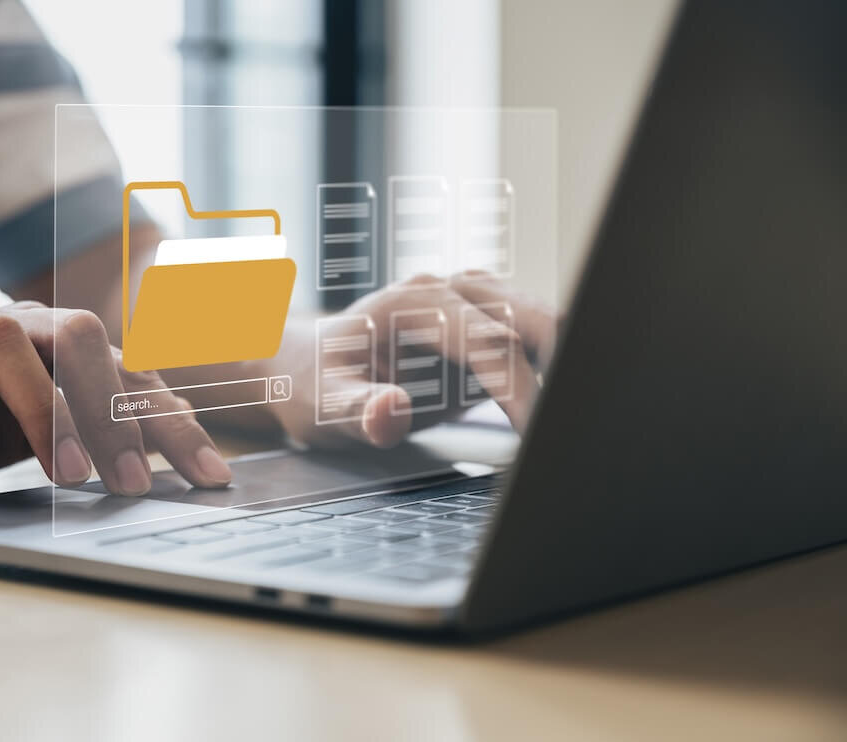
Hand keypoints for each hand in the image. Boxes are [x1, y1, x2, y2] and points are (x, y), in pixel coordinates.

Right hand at [0, 302, 231, 493]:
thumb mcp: (24, 430)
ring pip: (14, 339)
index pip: (128, 372)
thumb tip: (155, 456)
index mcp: (55, 346)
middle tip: (135, 485)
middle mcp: (16, 325)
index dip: (173, 422)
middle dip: (116, 412)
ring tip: (65, 476)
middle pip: (83, 339)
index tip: (210, 478)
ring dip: (47, 409)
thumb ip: (81, 429)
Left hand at [265, 272, 557, 447]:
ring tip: (564, 427)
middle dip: (562, 370)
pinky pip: (537, 347)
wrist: (309, 367)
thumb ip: (356, 410)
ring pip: (547, 326)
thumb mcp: (322, 403)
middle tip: (566, 429)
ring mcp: (477, 306)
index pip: (490, 342)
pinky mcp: (490, 330)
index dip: (521, 390)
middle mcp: (454, 292)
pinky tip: (548, 415)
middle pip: (536, 318)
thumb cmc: (315, 382)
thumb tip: (389, 412)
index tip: (535, 434)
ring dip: (563, 371)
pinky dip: (552, 377)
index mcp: (417, 301)